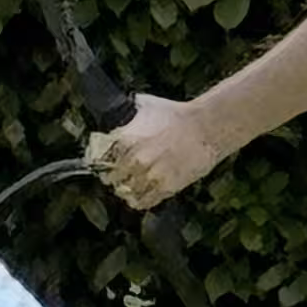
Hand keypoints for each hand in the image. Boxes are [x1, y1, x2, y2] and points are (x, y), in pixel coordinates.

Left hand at [91, 94, 222, 211]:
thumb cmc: (177, 114)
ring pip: (126, 192)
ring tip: (130, 187)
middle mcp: (134, 161)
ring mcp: (149, 176)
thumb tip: (120, 111)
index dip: (100, 163)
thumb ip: (129, 111)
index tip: (104, 165)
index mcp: (125, 140)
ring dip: (127, 190)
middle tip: (118, 177)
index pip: (100, 160)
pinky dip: (139, 200)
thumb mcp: (147, 104)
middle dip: (114, 178)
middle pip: (111, 179)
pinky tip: (140, 196)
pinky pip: (143, 202)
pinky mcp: (165, 188)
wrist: (206, 127)